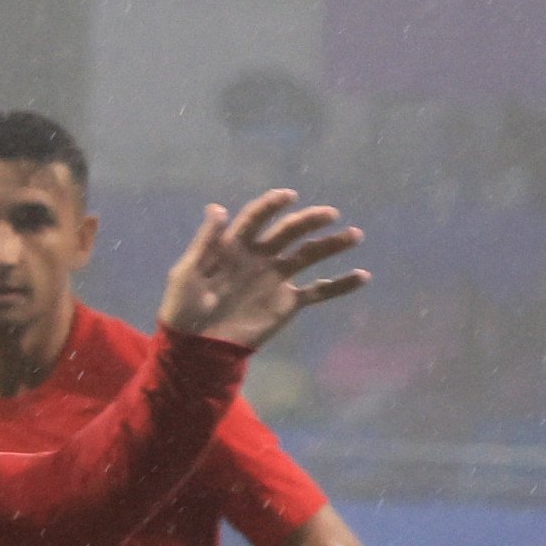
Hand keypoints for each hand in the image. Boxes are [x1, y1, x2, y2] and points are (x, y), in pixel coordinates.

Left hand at [159, 188, 366, 351]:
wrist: (196, 349)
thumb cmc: (183, 310)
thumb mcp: (187, 273)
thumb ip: (205, 242)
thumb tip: (217, 208)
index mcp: (234, 246)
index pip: (256, 218)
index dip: (271, 205)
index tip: (289, 196)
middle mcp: (260, 257)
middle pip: (288, 231)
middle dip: (309, 220)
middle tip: (329, 214)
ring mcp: (276, 279)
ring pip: (309, 255)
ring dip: (332, 244)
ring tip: (354, 235)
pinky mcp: (287, 303)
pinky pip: (319, 291)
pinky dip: (340, 284)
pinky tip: (363, 276)